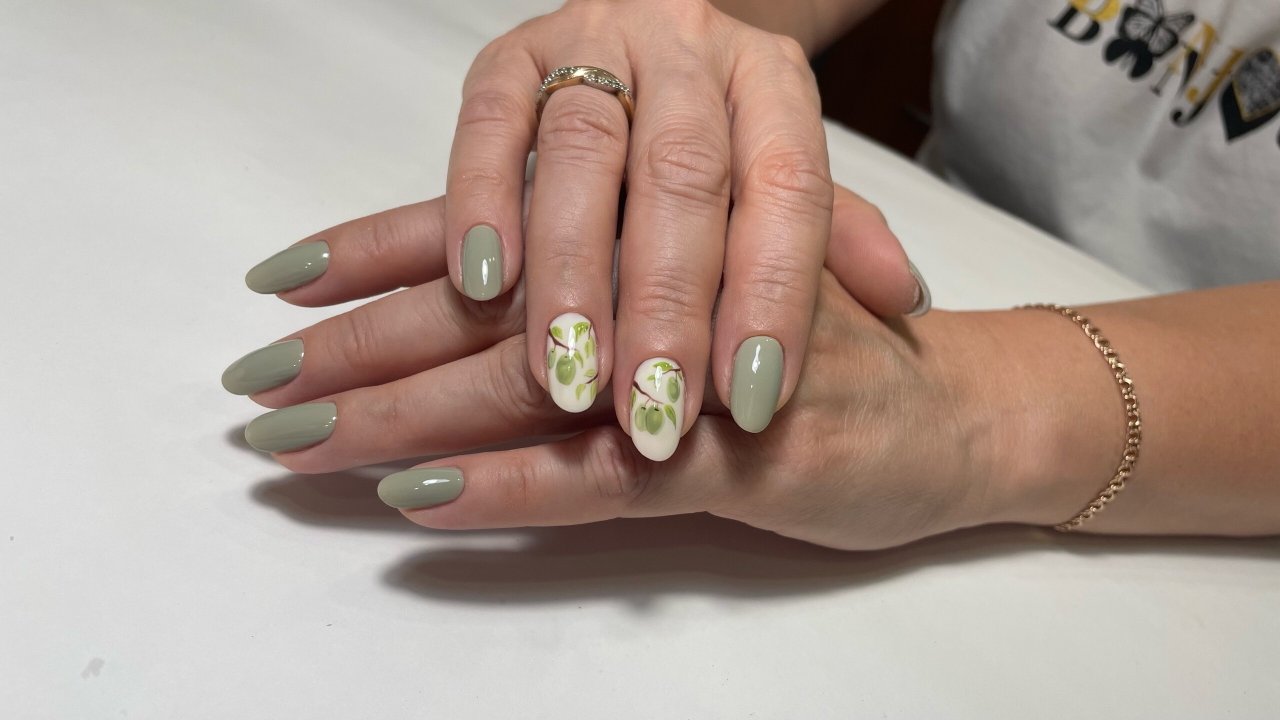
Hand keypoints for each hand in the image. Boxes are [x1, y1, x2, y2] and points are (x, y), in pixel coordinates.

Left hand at [227, 199, 978, 552]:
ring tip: (301, 445)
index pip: (494, 234)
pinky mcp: (743, 460)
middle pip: (486, 309)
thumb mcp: (717, 286)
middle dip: (360, 344)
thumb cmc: (819, 348)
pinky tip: (423, 498)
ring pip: (528, 387)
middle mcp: (669, 280)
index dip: (378, 254)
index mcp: (653, 228)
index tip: (279, 285)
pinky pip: (606, 477)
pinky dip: (510, 487)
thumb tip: (476, 298)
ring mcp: (702, 372)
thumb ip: (614, 278)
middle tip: (256, 384)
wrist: (958, 413)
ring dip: (403, 415)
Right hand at [433, 0, 919, 458]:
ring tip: (566, 376)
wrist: (644, 39)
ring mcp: (595, 42)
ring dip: (572, 274)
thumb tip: (902, 297)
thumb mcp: (783, 180)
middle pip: (683, 175)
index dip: (774, 297)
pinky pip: (490, 118)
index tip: (755, 402)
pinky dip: (481, 200)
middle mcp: (690, 51)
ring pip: (583, 152)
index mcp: (772, 84)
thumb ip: (837, 237)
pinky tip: (482, 284)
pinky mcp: (510, 55)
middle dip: (666, 304)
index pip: (790, 188)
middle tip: (652, 409)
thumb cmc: (718, 140)